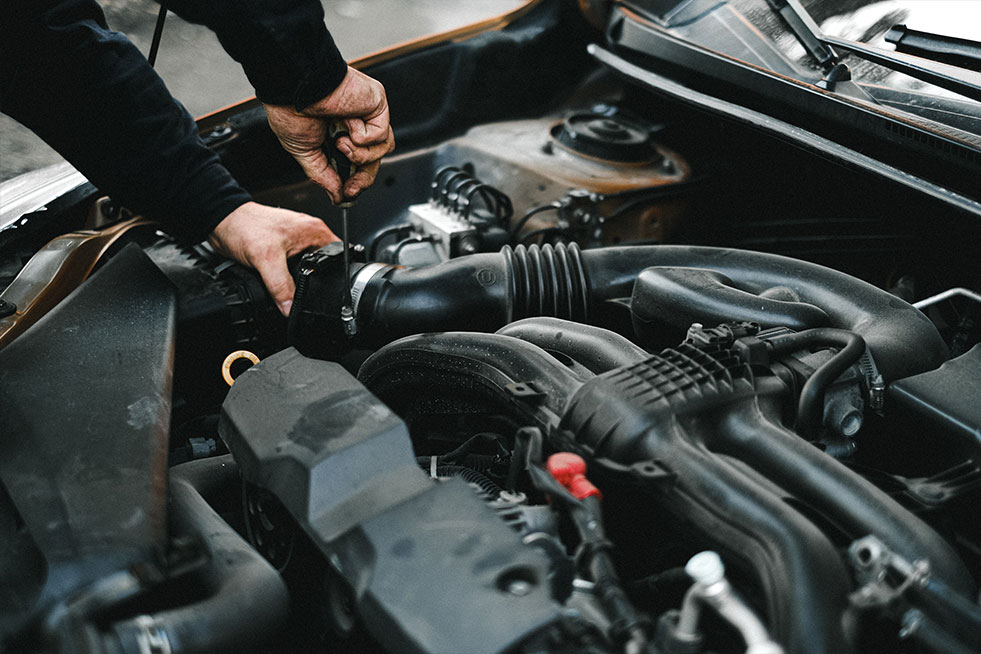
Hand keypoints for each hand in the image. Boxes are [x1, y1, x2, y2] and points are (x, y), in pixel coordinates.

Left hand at [209, 202, 336, 315]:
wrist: (222, 222)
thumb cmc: (245, 226)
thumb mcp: (266, 259)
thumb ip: (281, 286)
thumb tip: (290, 308)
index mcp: (315, 232)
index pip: (339, 257)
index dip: (337, 277)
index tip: (329, 292)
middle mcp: (309, 236)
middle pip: (325, 267)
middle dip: (317, 282)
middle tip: (304, 292)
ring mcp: (297, 243)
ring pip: (308, 269)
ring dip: (301, 280)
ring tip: (290, 286)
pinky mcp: (284, 250)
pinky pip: (294, 269)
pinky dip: (289, 278)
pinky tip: (281, 282)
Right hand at [264, 66, 394, 203]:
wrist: (292, 86)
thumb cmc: (291, 108)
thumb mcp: (305, 152)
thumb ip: (323, 175)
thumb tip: (337, 196)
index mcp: (339, 132)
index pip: (359, 162)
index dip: (356, 181)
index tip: (347, 194)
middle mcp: (357, 122)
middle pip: (375, 159)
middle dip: (362, 178)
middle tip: (350, 188)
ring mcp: (368, 113)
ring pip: (382, 148)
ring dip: (360, 155)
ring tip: (340, 143)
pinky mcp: (377, 103)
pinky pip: (380, 134)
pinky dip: (362, 136)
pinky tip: (347, 123)